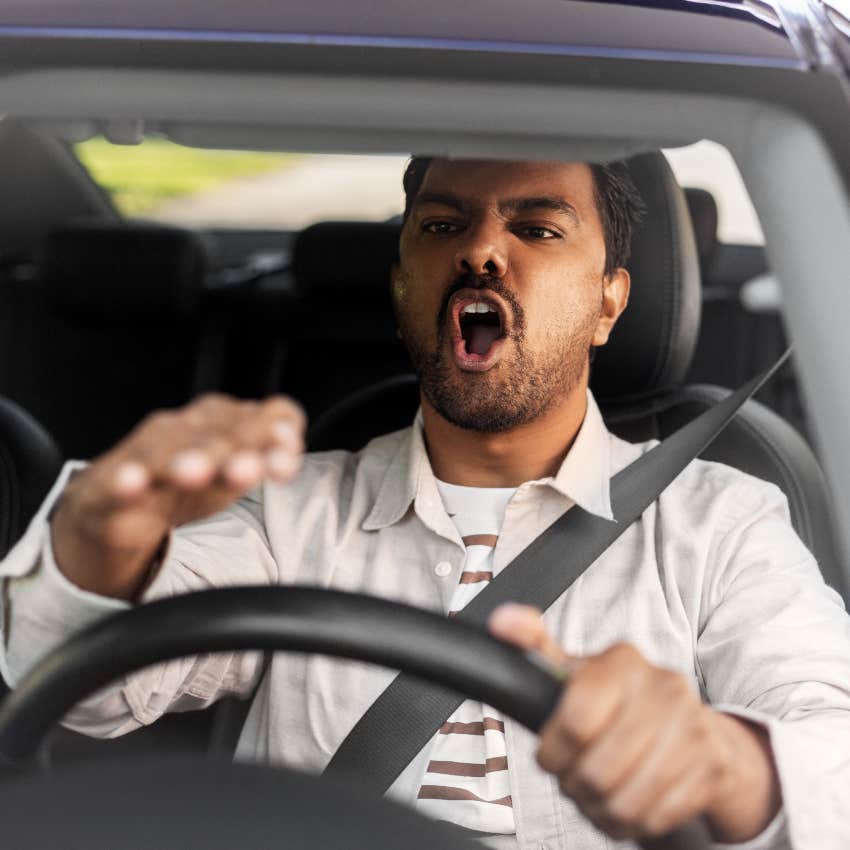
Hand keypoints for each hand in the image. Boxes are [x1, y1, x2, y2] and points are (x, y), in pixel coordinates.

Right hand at [51, 394, 305, 599]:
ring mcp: (145, 454)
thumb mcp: (235, 476)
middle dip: (234, 449)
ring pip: (166, 452)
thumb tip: (289, 450)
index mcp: (226, 423)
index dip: (278, 436)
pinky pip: (115, 480)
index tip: (285, 465)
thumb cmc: (187, 484)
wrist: (113, 508)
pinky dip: (123, 482)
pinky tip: (130, 485)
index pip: (264, 415)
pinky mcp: (106, 482)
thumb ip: (265, 461)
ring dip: (183, 460)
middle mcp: (187, 429)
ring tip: (193, 474)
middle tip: (248, 469)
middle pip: (217, 434)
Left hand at [488, 604, 780, 842]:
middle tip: (574, 781)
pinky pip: (655, 819)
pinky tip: (626, 806)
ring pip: (625, 802)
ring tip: (596, 797)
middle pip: (597, 770)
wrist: (697, 731)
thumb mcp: (578, 673)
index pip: (575, 720)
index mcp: (624, 661)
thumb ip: (535, 647)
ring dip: (601, 811)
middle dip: (576, 786)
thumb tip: (501, 621)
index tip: (550, 757)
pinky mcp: (711, 769)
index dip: (553, 751)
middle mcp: (664, 688)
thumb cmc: (623, 704)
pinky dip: (632, 824)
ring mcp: (693, 729)